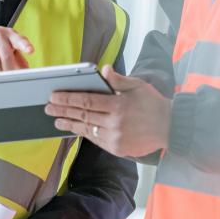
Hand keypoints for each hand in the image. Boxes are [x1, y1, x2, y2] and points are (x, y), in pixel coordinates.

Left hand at [45, 65, 170, 157]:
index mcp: (118, 105)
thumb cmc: (153, 104)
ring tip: (56, 120)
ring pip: (86, 129)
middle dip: (62, 111)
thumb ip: (118, 80)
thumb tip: (103, 69)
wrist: (171, 128)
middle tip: (48, 108)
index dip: (67, 99)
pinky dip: (84, 133)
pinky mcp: (117, 149)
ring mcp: (115, 137)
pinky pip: (96, 140)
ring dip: (70, 124)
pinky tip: (75, 128)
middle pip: (82, 116)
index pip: (86, 101)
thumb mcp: (138, 86)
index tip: (54, 97)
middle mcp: (115, 123)